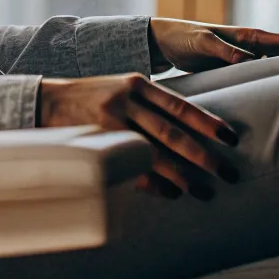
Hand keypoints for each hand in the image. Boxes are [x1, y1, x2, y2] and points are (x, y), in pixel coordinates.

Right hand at [37, 73, 238, 199]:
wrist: (47, 101)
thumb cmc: (94, 97)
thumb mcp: (123, 90)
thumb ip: (152, 104)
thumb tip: (191, 129)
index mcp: (137, 85)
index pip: (180, 106)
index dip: (208, 123)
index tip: (231, 138)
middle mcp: (126, 102)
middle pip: (172, 132)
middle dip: (203, 155)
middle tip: (227, 172)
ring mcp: (110, 124)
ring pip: (154, 152)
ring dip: (182, 175)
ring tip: (204, 190)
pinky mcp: (97, 145)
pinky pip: (130, 168)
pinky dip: (154, 183)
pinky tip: (172, 194)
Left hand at [149, 17, 278, 72]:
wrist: (163, 42)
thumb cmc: (183, 37)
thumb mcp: (203, 43)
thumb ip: (225, 51)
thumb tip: (250, 62)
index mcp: (247, 37)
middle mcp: (250, 47)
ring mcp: (244, 59)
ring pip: (276, 67)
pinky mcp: (234, 71)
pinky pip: (260, 78)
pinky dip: (273, 85)